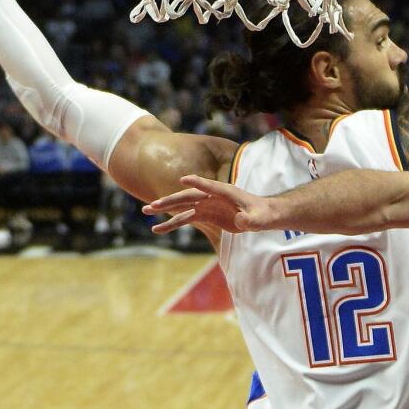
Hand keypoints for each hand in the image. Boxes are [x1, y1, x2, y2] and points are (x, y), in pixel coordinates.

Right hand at [142, 175, 278, 234]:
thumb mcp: (258, 219)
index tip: (183, 179)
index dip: (197, 182)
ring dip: (165, 210)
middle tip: (152, 204)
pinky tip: (158, 229)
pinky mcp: (205, 215)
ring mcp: (206, 205)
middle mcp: (212, 196)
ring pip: (182, 207)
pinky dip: (172, 223)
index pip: (209, 186)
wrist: (260, 216)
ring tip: (146, 211)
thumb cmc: (262, 214)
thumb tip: (242, 221)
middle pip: (188, 196)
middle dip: (170, 199)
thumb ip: (250, 220)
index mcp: (225, 192)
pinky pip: (185, 218)